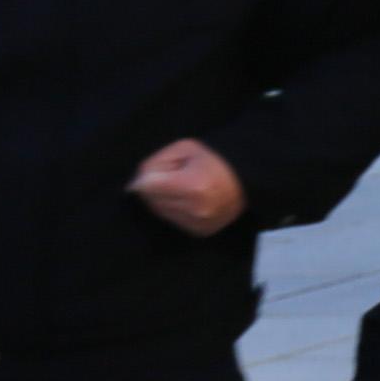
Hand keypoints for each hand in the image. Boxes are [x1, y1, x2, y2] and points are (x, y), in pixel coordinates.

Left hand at [129, 142, 245, 234]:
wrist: (244, 179)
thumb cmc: (213, 159)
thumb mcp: (183, 149)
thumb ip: (155, 164)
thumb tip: (135, 185)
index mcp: (191, 185)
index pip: (147, 187)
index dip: (144, 179)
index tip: (151, 174)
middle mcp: (195, 209)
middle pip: (152, 201)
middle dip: (154, 189)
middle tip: (171, 178)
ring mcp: (199, 223)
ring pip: (161, 213)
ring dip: (163, 201)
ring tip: (180, 188)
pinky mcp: (201, 232)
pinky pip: (173, 221)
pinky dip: (174, 211)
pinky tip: (187, 200)